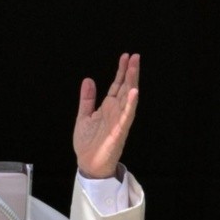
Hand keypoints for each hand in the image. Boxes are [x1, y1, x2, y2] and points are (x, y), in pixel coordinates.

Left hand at [73, 53, 139, 178]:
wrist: (88, 164)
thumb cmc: (88, 143)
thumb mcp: (83, 117)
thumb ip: (87, 99)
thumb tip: (88, 79)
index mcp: (108, 108)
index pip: (117, 86)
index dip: (121, 71)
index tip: (126, 57)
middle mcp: (116, 112)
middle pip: (125, 88)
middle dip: (130, 72)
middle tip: (135, 56)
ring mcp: (119, 121)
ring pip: (128, 99)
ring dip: (132, 83)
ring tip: (135, 68)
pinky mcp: (119, 131)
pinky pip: (126, 116)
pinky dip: (130, 104)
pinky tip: (133, 92)